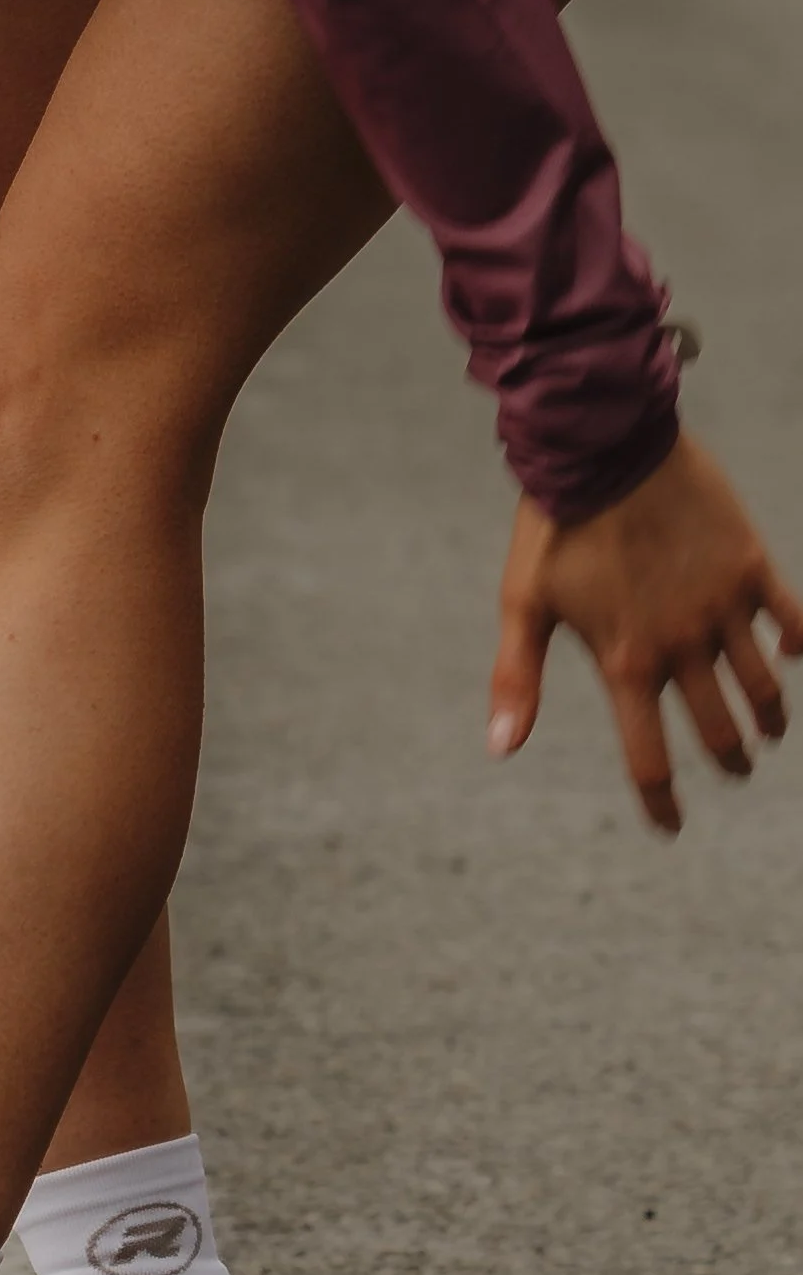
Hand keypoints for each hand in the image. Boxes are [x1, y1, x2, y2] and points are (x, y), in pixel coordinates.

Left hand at [488, 433, 802, 832]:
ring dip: (770, 717)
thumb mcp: (523, 605)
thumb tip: (501, 750)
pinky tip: (792, 656)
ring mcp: (721, 607)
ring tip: (768, 729)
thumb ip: (516, 680)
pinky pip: (791, 619)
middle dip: (730, 760)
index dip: (661, 803)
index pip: (649, 760)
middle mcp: (681, 644)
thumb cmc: (555, 528)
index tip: (670, 828)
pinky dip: (797, 644)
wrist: (605, 445)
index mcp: (625, 663)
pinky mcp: (749, 566)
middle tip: (737, 769)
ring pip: (763, 686)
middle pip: (717, 731)